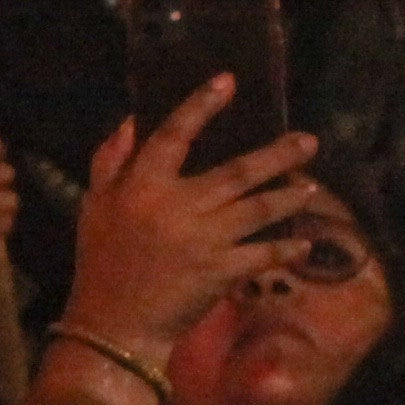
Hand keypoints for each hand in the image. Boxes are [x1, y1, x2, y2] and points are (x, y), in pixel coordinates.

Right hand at [57, 88, 324, 359]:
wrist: (113, 323)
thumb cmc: (102, 260)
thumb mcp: (94, 204)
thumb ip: (110, 160)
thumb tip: (131, 121)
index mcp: (142, 185)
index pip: (174, 135)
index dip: (201, 106)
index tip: (228, 81)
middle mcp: (178, 206)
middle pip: (237, 171)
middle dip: (277, 155)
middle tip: (309, 142)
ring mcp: (204, 240)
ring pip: (258, 209)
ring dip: (289, 196)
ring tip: (311, 187)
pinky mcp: (221, 272)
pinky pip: (262, 254)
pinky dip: (285, 249)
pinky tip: (304, 244)